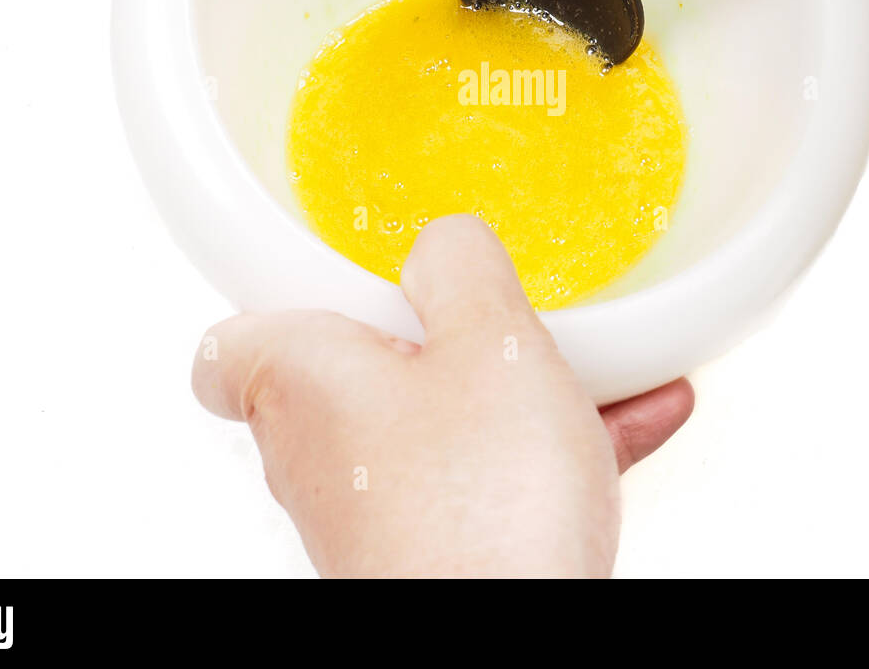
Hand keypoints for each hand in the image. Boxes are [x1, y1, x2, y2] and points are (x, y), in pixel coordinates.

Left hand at [192, 214, 693, 577]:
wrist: (509, 642)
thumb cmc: (476, 510)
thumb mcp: (489, 339)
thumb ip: (460, 264)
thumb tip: (443, 240)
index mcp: (302, 378)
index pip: (231, 343)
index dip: (282, 301)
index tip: (349, 272)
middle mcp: (321, 449)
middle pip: (362, 368)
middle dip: (444, 336)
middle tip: (500, 315)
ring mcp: (376, 506)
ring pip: (442, 419)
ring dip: (519, 389)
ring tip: (603, 366)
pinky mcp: (432, 548)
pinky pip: (488, 474)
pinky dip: (548, 445)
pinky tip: (636, 417)